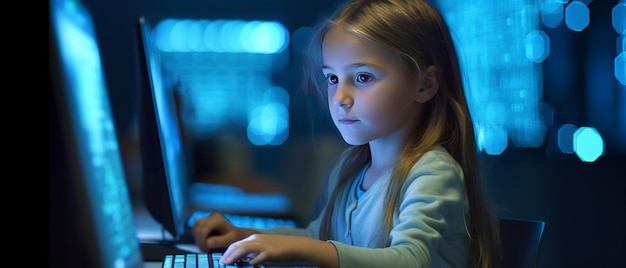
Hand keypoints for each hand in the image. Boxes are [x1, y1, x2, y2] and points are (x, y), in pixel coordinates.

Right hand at [191, 213, 256, 251]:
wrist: (237, 235)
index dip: (202, 240)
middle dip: (199, 240)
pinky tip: (204, 243)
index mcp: (218, 219)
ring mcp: (207, 218)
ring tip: (205, 247)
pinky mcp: (204, 222)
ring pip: (195, 228)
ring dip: (197, 238)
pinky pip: (195, 229)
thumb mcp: (230, 240)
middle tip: (206, 250)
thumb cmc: (235, 238)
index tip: (206, 250)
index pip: (204, 229)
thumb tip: (207, 242)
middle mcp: (212, 216)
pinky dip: (197, 237)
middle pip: (197, 227)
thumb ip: (219, 241)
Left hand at [220, 234, 334, 266]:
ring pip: (244, 250)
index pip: (237, 244)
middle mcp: (258, 240)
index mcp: (255, 238)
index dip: (228, 251)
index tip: (223, 259)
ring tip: (228, 263)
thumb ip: (255, 253)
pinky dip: (252, 262)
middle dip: (228, 254)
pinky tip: (249, 265)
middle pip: (238, 245)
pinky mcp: (271, 253)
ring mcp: (264, 245)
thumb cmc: (282, 250)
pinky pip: (258, 257)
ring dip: (234, 257)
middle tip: (222, 262)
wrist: (298, 246)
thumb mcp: (266, 249)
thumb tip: (246, 260)